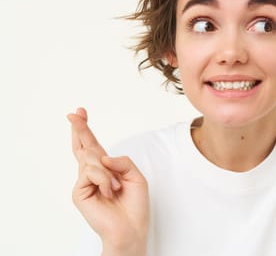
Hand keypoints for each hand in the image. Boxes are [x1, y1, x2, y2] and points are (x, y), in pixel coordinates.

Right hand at [68, 108, 148, 255]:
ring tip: (116, 188)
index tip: (80, 112)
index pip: (93, 145)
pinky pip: (92, 173)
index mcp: (106, 168)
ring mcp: (84, 182)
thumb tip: (102, 157)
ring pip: (92, 159)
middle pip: (83, 146)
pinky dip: (105, 180)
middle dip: (80, 128)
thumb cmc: (134, 205)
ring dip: (109, 173)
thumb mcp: (135, 176)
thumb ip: (122, 161)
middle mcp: (92, 173)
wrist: (131, 228)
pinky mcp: (79, 192)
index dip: (86, 129)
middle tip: (73, 113)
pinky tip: (110, 192)